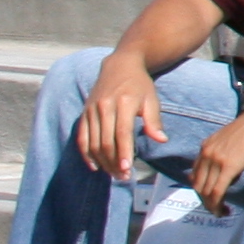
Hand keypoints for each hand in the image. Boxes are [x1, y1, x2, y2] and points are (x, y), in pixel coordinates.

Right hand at [77, 55, 165, 180]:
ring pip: (93, 143)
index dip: (124, 152)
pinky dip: (86, 154)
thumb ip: (154, 121)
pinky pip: (82, 138)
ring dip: (102, 162)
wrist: (119, 66)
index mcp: (124, 103)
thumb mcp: (151, 100)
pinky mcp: (84, 114)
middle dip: (114, 162)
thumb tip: (161, 140)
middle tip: (123, 177)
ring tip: (113, 174)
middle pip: (106, 141)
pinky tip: (95, 166)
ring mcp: (91, 111)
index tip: (128, 168)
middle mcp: (104, 107)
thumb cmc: (139, 85)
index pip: (122, 133)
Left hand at [189, 107, 243, 213]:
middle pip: (198, 185)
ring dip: (212, 205)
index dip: (201, 191)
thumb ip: (223, 155)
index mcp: (206, 147)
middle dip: (205, 201)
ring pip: (206, 191)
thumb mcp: (231, 142)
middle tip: (217, 210)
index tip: (212, 199)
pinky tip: (223, 210)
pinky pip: (217, 190)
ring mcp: (215, 159)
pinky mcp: (228, 166)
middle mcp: (206, 153)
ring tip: (221, 212)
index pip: (196, 175)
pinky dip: (217, 204)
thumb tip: (224, 176)